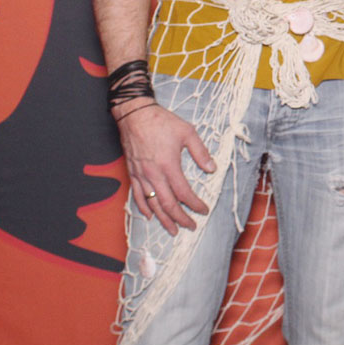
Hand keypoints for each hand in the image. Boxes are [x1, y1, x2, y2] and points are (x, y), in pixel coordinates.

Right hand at [115, 100, 216, 234]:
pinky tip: (149, 216)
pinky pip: (137, 196)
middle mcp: (153, 174)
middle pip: (168, 204)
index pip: (183, 193)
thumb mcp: (187, 132)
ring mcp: (141, 175)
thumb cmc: (161, 121)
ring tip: (172, 230)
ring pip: (152, 204)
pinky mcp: (132, 173)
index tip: (204, 210)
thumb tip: (211, 168)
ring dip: (163, 219)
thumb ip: (200, 152)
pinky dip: (144, 208)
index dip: (195, 205)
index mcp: (169, 165)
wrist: (135, 114)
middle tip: (190, 227)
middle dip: (180, 218)